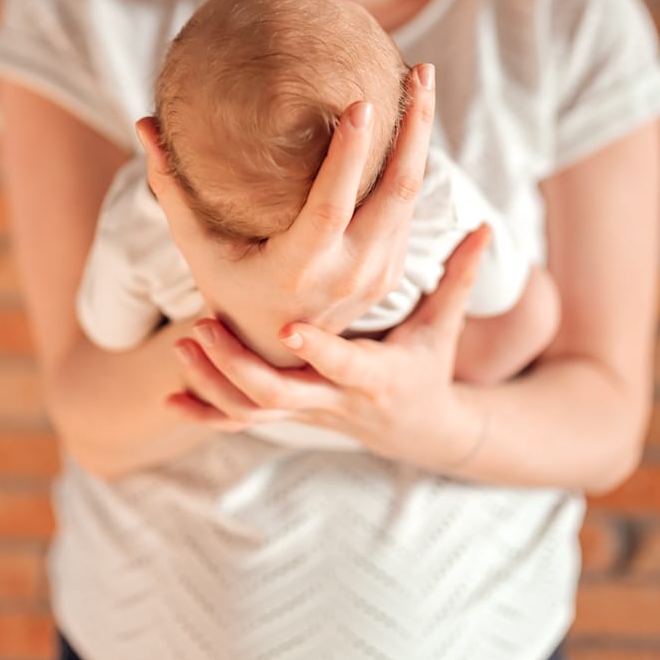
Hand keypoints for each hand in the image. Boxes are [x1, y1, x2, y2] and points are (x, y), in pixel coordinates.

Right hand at [137, 64, 435, 366]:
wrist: (277, 356)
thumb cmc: (228, 290)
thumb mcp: (198, 247)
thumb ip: (172, 188)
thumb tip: (143, 122)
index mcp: (300, 268)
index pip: (332, 206)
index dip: (349, 156)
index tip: (363, 104)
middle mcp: (348, 274)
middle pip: (396, 192)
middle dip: (414, 127)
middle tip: (418, 71)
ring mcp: (377, 274)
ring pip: (412, 196)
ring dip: (422, 136)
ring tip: (421, 79)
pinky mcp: (392, 268)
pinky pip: (409, 207)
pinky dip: (414, 161)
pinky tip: (412, 121)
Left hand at [167, 226, 491, 471]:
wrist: (418, 433)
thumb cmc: (429, 368)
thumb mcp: (443, 328)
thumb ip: (458, 278)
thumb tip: (487, 226)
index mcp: (375, 380)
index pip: (345, 367)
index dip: (319, 352)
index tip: (290, 328)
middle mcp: (336, 402)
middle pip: (280, 397)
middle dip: (238, 366)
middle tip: (203, 327)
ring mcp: (308, 415)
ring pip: (252, 412)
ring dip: (213, 383)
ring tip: (183, 344)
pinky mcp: (289, 419)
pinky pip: (240, 424)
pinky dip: (206, 414)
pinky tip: (171, 398)